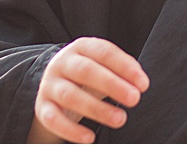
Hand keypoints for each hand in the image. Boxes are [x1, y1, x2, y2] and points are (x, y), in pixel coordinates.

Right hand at [29, 37, 148, 143]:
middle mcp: (62, 63)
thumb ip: (123, 70)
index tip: (143, 84)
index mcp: (81, 47)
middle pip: (86, 71)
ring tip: (120, 119)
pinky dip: (71, 130)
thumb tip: (140, 83)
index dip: (125, 67)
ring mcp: (50, 85)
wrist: (55, 86)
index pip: (104, 52)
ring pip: (70, 95)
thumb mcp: (104, 66)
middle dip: (112, 85)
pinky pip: (54, 119)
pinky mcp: (42, 108)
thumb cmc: (88, 76)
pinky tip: (90, 138)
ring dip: (97, 109)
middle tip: (134, 99)